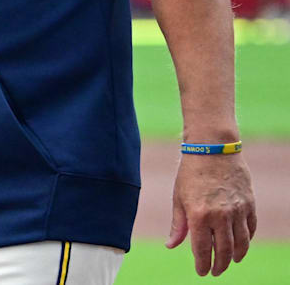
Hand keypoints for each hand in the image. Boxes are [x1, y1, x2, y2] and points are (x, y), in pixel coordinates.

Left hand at [165, 152, 254, 275]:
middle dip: (220, 265)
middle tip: (215, 272)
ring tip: (230, 262)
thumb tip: (171, 245)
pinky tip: (241, 245)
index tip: (202, 272)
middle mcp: (221, 215)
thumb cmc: (191, 172)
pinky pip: (250, 229)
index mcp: (199, 215)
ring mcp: (238, 210)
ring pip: (241, 243)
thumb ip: (178, 224)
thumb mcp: (178, 198)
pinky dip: (246, 240)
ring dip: (236, 256)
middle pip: (224, 250)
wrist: (213, 148)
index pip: (203, 249)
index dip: (203, 264)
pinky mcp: (250, 204)